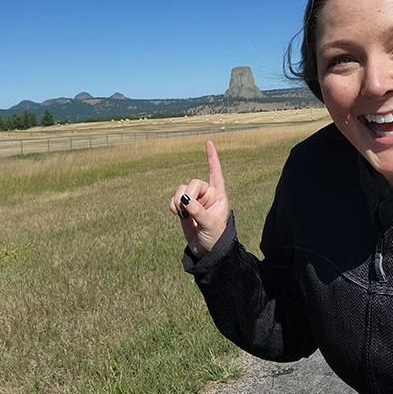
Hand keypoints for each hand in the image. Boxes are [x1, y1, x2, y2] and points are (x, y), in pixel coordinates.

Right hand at [170, 141, 228, 257]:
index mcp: (219, 195)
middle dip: (188, 195)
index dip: (212, 158)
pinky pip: (174, 199)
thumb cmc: (215, 238)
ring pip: (181, 189)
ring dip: (178, 201)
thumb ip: (198, 211)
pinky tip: (177, 216)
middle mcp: (207, 195)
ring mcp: (194, 200)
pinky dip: (173, 206)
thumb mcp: (210, 224)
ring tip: (183, 216)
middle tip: (188, 210)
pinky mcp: (183, 207)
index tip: (209, 142)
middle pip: (193, 182)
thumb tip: (184, 199)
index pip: (216, 173)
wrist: (206, 251)